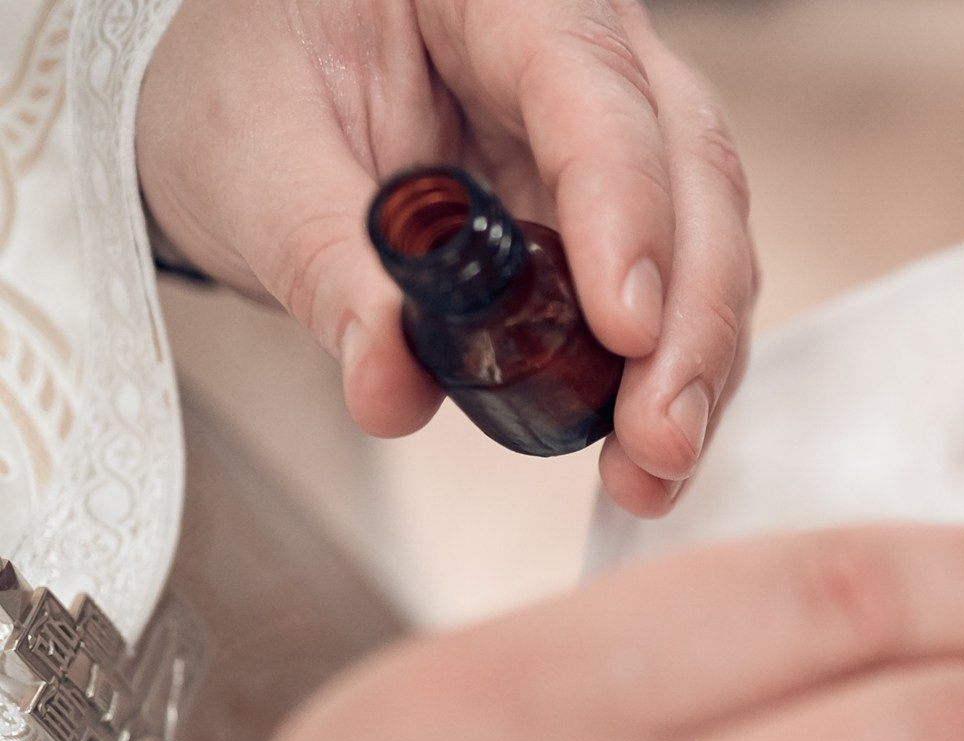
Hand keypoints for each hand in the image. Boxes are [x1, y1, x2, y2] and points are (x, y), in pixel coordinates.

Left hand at [136, 0, 755, 516]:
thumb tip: (390, 387)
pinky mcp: (632, 214)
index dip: (623, 209)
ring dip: (693, 367)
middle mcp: (591, 51)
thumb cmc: (254, 90)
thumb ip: (324, 265)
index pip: (593, 90)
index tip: (623, 329)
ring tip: (651, 467)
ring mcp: (628, 132)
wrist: (260, 109)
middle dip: (689, 320)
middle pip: (690, 173)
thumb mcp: (254, 162)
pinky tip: (648, 452)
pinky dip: (672, 378)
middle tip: (657, 436)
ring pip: (710, 241)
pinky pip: (683, 292)